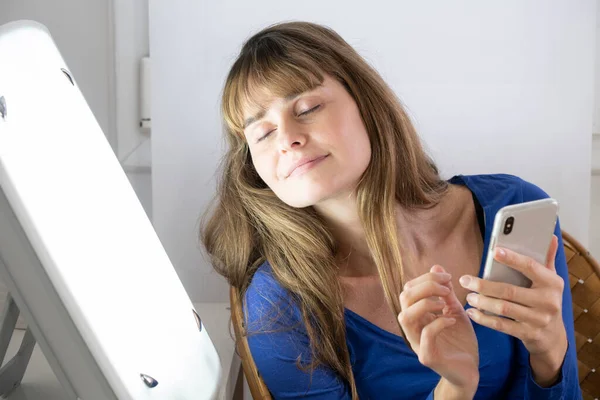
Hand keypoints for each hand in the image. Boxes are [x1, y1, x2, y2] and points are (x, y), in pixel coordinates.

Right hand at [398, 265, 478, 391]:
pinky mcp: (428, 357)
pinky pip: (426, 335)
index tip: (447, 276)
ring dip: (426, 303)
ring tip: (445, 303)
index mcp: (416, 315)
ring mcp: (417, 342)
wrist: (470, 370)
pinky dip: (439, 322)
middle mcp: (412, 327)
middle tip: (447, 287)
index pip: (408, 289)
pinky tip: (452, 320)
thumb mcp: (455, 310)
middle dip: (426, 286)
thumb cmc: (460, 340)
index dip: (426, 278)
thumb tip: (436, 265)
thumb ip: (445, 292)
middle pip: (404, 298)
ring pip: (405, 316)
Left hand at [459, 235, 567, 384]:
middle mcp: (548, 301)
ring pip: (504, 308)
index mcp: (552, 283)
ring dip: (482, 302)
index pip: (531, 267)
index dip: (513, 258)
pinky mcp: (528, 334)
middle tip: (465, 280)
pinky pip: (502, 325)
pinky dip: (484, 319)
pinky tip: (472, 312)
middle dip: (484, 285)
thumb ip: (546, 258)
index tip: (495, 251)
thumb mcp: (550, 280)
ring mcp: (538, 319)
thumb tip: (549, 235)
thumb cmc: (546, 300)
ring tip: (468, 296)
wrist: (554, 337)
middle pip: (510, 290)